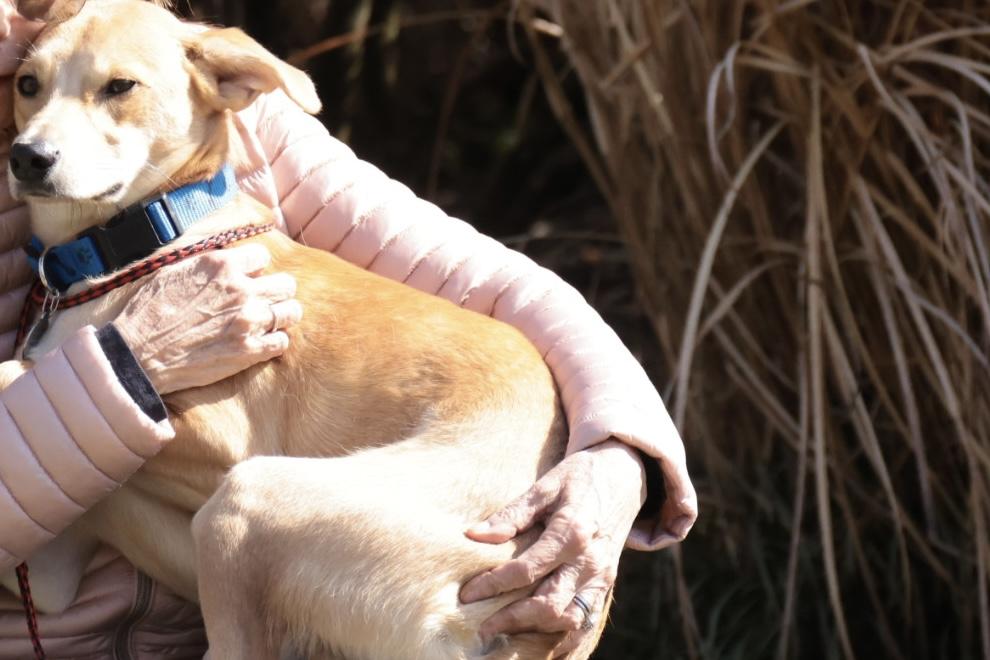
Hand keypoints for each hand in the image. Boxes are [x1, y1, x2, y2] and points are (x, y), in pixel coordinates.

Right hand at [115, 243, 301, 394]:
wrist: (138, 354)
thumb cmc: (149, 312)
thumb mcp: (175, 271)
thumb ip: (208, 265)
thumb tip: (227, 261)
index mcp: (221, 265)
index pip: (262, 256)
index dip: (256, 268)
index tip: (248, 278)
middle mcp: (240, 290)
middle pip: (286, 284)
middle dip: (277, 291)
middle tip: (264, 301)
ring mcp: (248, 321)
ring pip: (292, 311)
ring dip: (282, 315)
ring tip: (268, 321)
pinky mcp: (249, 351)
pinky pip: (283, 342)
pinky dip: (275, 342)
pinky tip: (260, 343)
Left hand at [459, 440, 645, 655]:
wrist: (625, 476)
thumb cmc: (579, 477)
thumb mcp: (545, 486)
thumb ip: (512, 514)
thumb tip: (474, 535)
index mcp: (572, 531)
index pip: (527, 569)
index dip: (494, 585)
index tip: (467, 594)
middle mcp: (590, 559)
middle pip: (549, 603)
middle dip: (512, 619)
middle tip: (481, 625)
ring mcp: (602, 575)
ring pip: (568, 619)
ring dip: (535, 630)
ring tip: (504, 630)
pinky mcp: (607, 584)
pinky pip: (585, 620)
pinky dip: (561, 636)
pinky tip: (535, 636)